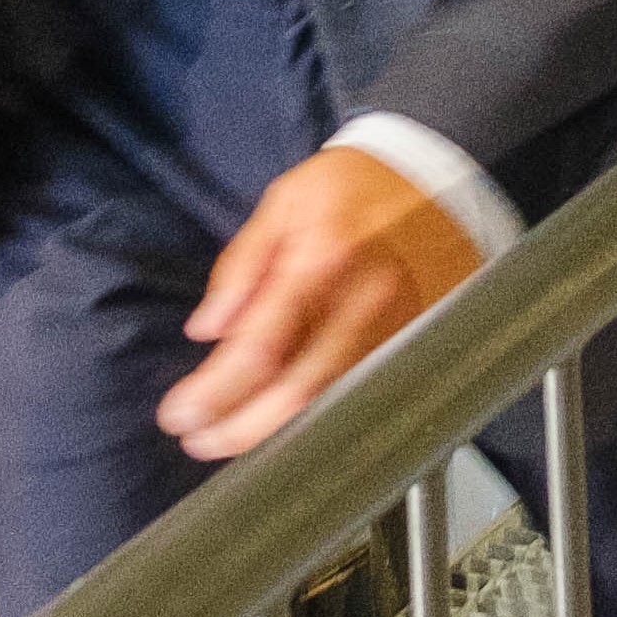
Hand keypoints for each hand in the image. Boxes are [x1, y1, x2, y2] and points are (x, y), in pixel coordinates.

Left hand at [158, 147, 480, 458]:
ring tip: (230, 439)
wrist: (438, 176)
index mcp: (324, 258)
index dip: (214, 391)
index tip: (179, 414)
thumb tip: (205, 330)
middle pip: (299, 392)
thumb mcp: (284, 202)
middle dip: (239, 430)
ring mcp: (396, 329)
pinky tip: (283, 424)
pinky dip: (317, 416)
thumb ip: (241, 267)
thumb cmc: (354, 184)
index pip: (259, 346)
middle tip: (197, 440)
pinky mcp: (413, 342)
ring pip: (332, 403)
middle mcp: (363, 302)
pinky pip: (360, 393)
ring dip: (275, 432)